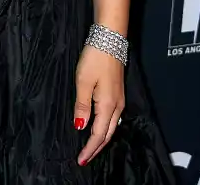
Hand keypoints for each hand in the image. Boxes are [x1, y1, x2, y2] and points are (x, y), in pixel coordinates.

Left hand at [73, 44, 124, 166]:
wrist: (110, 39)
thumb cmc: (95, 58)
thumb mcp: (83, 81)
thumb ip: (82, 105)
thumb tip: (80, 127)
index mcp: (107, 105)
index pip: (98, 134)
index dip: (89, 149)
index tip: (80, 160)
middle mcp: (117, 106)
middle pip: (107, 134)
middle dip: (96, 148)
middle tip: (84, 158)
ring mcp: (119, 100)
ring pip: (111, 127)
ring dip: (101, 139)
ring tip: (90, 147)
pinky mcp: (118, 93)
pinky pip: (112, 118)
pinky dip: (105, 128)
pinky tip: (98, 127)